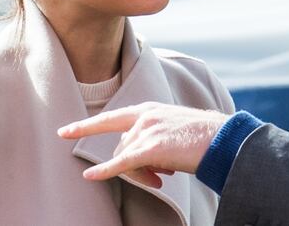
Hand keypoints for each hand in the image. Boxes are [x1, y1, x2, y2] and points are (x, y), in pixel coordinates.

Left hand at [58, 102, 228, 186]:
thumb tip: (143, 163)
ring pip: (126, 159)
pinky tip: (91, 176)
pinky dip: (105, 171)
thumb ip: (152, 138)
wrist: (223, 139)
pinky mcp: (152, 148)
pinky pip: (122, 163)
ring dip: (141, 174)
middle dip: (133, 166)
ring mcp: (147, 130)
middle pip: (121, 146)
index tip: (65, 131)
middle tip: (158, 178)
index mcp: (149, 109)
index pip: (111, 117)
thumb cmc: (203, 138)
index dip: (86, 126)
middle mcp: (145, 116)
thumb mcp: (173, 131)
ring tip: (164, 178)